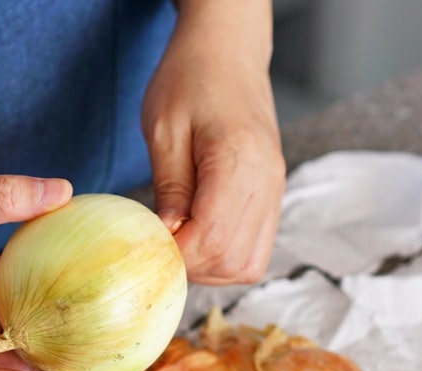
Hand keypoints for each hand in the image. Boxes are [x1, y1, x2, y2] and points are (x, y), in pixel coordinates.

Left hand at [142, 0, 285, 284]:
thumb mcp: (164, 128)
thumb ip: (169, 187)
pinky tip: (198, 237)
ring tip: (177, 242)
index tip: (147, 243)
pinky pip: (256, 249)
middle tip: (158, 245)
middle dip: (191, 265)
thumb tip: (169, 236)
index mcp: (239, 160)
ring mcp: (274, 190)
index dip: (177, 253)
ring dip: (209, 267)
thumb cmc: (190, 79)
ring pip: (248, 264)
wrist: (228, 52)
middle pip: (234, 260)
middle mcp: (267, 181)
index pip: (213, 237)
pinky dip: (225, 257)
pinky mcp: (272, 195)